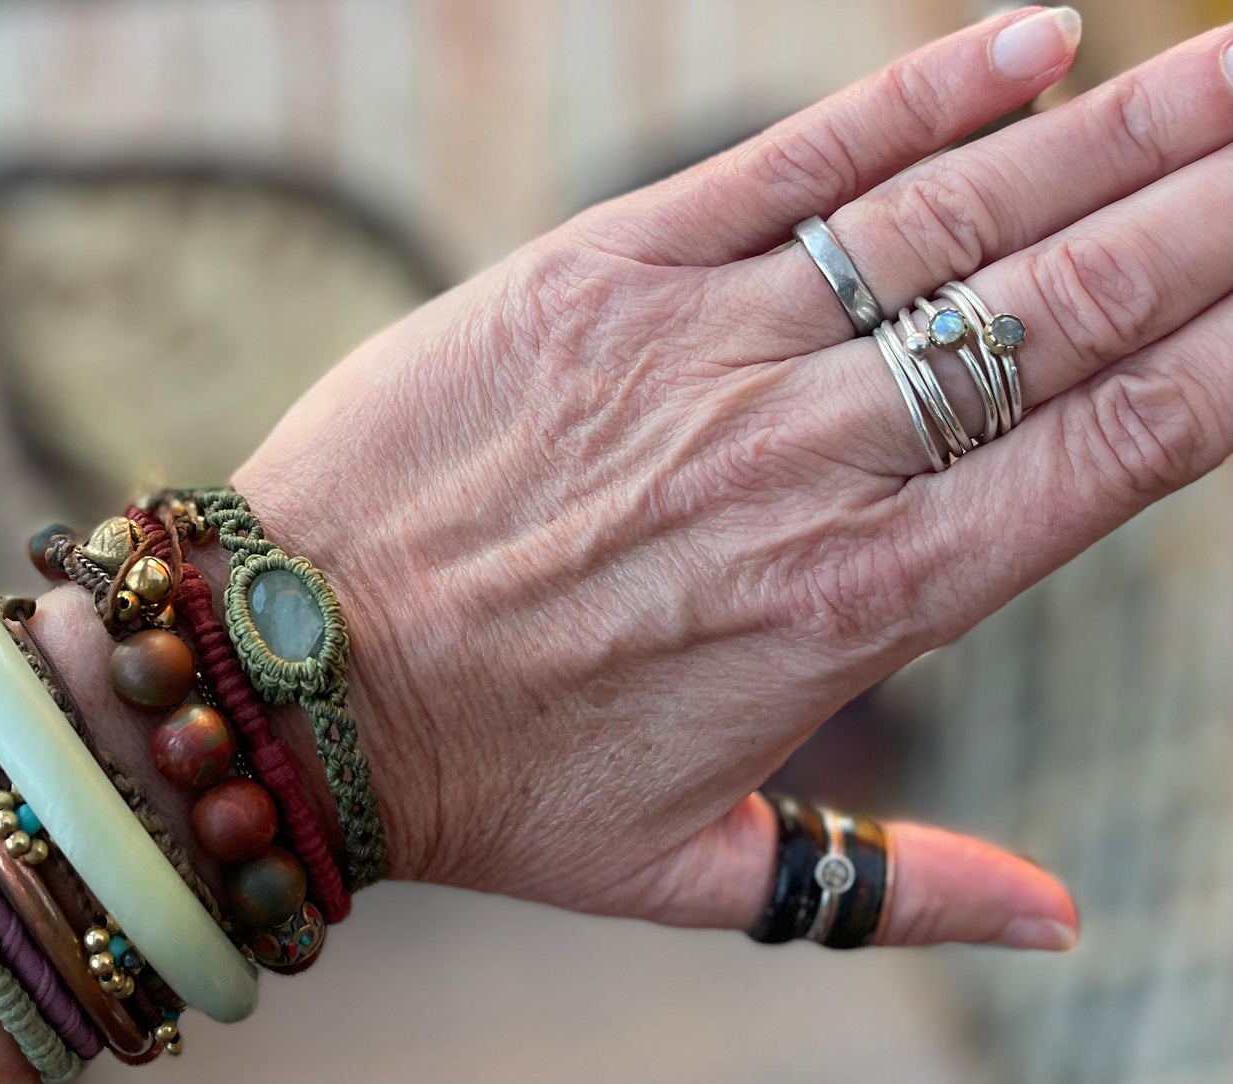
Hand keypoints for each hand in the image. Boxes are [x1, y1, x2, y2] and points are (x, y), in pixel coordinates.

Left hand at [229, 9, 1230, 948]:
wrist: (294, 678)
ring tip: (1231, 67)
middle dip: (1216, 210)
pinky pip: (783, 172)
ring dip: (1115, 131)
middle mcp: (809, 465)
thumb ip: (888, 882)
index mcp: (860, 607)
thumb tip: (1063, 919)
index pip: (1110, 453)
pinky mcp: (596, 278)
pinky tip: (1029, 42)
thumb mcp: (696, 866)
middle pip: (1067, 309)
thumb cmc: (493, 777)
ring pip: (952, 219)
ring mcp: (704, 356)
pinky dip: (913, 101)